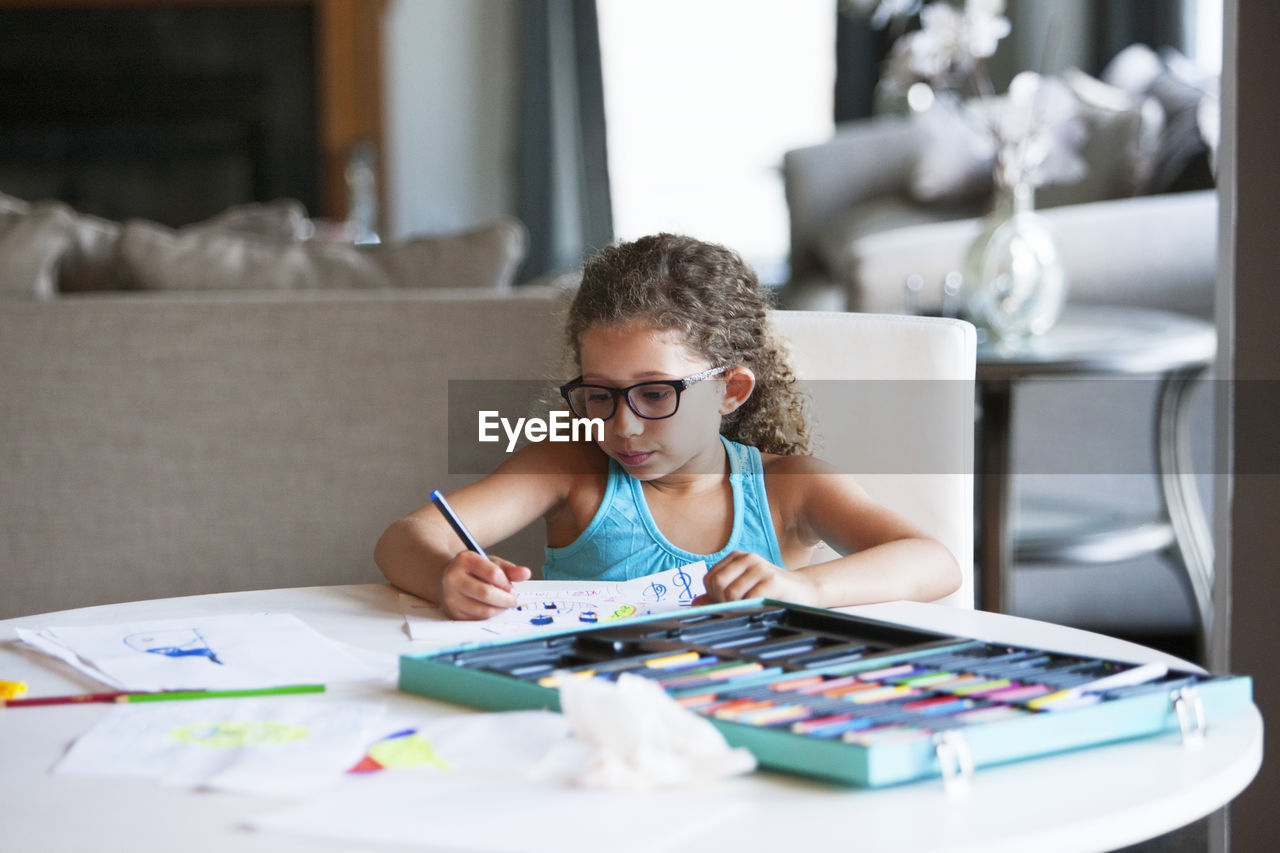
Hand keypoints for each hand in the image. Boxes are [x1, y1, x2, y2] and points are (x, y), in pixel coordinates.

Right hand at [439, 552, 531, 619]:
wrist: (445, 578)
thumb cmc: (473, 571)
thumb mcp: (490, 563)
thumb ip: (509, 569)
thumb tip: (526, 573)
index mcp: (464, 560)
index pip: (492, 573)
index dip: (506, 583)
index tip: (512, 589)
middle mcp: (453, 578)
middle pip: (486, 593)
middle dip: (505, 600)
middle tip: (513, 601)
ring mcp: (450, 597)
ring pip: (482, 610)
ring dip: (499, 610)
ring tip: (504, 605)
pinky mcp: (452, 613)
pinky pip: (477, 619)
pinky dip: (489, 616)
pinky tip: (492, 609)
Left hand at [692, 551, 819, 606]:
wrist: (802, 591)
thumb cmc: (768, 592)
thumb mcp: (741, 591)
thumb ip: (718, 596)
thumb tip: (695, 603)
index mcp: (736, 557)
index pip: (709, 578)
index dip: (713, 596)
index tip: (727, 603)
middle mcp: (746, 558)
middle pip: (717, 583)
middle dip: (722, 601)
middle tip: (737, 607)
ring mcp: (759, 567)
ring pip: (731, 593)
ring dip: (737, 607)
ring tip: (751, 606)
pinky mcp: (771, 580)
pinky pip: (749, 598)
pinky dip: (750, 607)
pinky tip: (760, 605)